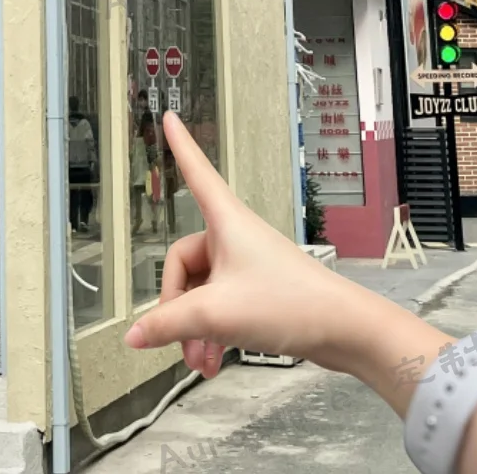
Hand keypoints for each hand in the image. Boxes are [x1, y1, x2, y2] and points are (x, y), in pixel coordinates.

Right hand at [124, 110, 375, 379]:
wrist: (341, 329)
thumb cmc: (289, 303)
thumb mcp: (217, 314)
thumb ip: (169, 323)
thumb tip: (135, 334)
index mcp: (224, 222)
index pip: (195, 172)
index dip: (181, 146)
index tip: (170, 118)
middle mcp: (232, 238)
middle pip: (183, 263)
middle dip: (178, 307)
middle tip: (180, 339)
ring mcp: (244, 265)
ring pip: (200, 292)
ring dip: (195, 328)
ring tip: (200, 359)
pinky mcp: (256, 290)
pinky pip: (218, 306)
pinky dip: (211, 333)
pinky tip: (212, 359)